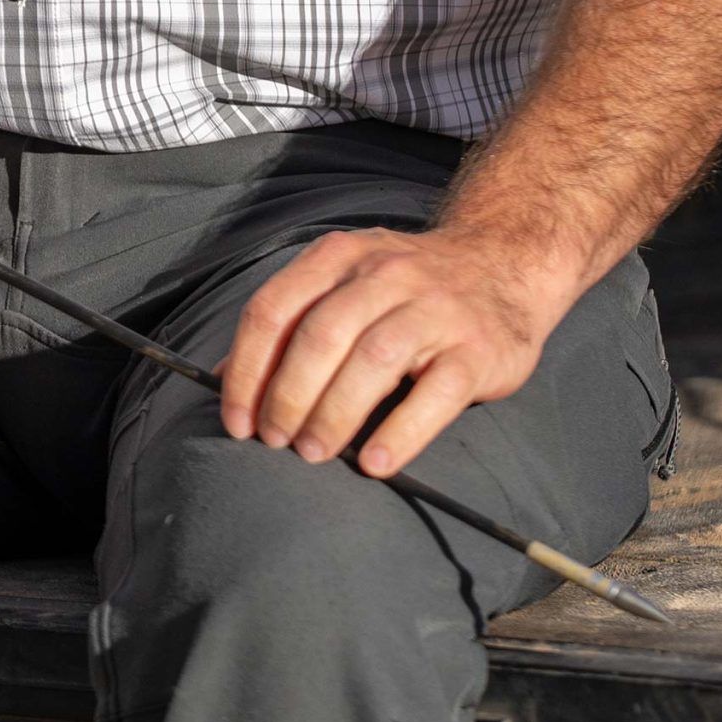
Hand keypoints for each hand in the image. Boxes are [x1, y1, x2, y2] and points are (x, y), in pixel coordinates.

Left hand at [214, 226, 569, 478]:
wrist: (502, 265)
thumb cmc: (406, 288)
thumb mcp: (343, 282)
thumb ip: (289, 322)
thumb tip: (220, 380)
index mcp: (339, 256)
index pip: (274, 308)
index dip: (247, 369)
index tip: (237, 420)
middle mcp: (384, 274)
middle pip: (320, 336)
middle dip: (287, 396)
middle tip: (275, 442)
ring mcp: (434, 309)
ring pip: (372, 361)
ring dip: (333, 415)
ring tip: (312, 454)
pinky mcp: (475, 349)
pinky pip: (433, 395)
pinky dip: (400, 434)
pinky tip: (373, 464)